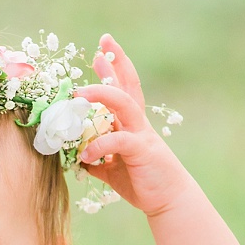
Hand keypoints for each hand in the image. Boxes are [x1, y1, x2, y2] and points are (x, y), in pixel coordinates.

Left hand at [79, 35, 191, 216]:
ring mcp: (141, 135)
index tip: (100, 51)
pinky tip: (84, 155)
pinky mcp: (142, 151)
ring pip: (124, 104)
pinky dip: (98, 145)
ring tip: (79, 94)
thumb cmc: (142, 182)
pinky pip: (118, 141)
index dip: (113, 70)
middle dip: (116, 63)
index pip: (122, 90)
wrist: (168, 201)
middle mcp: (137, 124)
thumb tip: (76, 157)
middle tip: (103, 44)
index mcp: (130, 124)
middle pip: (127, 85)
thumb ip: (96, 158)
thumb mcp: (112, 168)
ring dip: (102, 94)